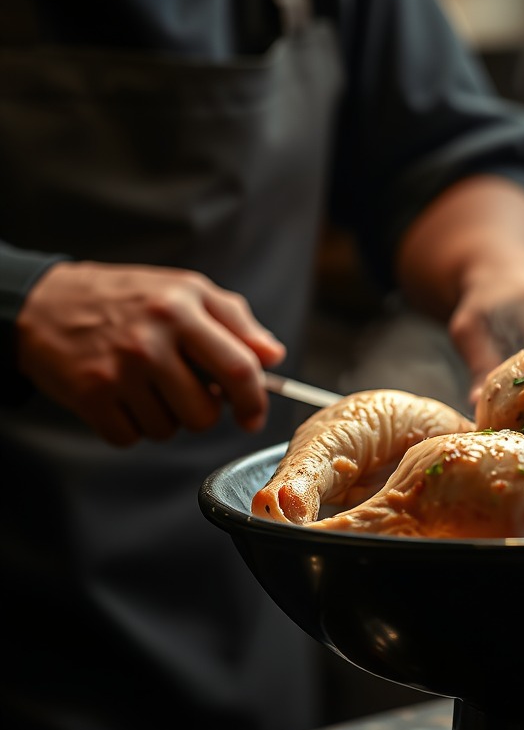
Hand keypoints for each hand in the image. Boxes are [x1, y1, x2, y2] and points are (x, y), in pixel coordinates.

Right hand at [16, 261, 286, 445]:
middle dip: (205, 413)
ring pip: (169, 430)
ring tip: (148, 385)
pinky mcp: (90, 396)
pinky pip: (131, 437)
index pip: (239, 369)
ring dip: (166, 417)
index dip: (254, 401)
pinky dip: (131, 426)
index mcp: (182, 309)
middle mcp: (150, 340)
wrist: (43, 303)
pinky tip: (122, 396)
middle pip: (205, 414)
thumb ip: (236, 322)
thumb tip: (273, 355)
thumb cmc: (127, 298)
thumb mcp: (186, 291)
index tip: (253, 415)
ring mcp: (118, 370)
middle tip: (190, 394)